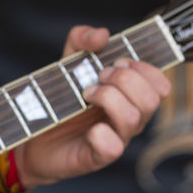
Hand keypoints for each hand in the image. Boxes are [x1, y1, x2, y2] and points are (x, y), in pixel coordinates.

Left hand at [16, 25, 171, 187]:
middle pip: (151, 99)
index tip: (116, 62)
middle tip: (98, 77)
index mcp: (130, 97)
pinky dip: (101, 135)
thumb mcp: (68, 63)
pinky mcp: (97, 157)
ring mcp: (116, 139)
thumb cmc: (59, 102)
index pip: (160, 85)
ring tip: (86, 94)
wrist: (33, 138)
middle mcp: (129, 118)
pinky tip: (89, 128)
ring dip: (109, 98)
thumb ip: (82, 40)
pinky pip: (112, 148)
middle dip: (124, 80)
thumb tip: (102, 34)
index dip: (144, 69)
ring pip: (133, 118)